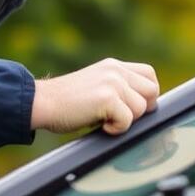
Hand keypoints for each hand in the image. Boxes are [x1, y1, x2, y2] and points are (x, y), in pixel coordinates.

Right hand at [31, 58, 159, 134]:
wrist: (42, 102)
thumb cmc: (65, 101)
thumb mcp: (96, 85)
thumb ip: (117, 88)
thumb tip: (142, 106)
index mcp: (114, 66)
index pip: (149, 74)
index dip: (147, 94)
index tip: (133, 107)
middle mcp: (116, 70)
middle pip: (152, 91)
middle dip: (141, 109)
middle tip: (120, 117)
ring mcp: (113, 83)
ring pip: (142, 108)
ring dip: (126, 121)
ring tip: (105, 120)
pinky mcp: (108, 98)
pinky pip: (128, 120)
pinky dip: (116, 129)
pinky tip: (101, 125)